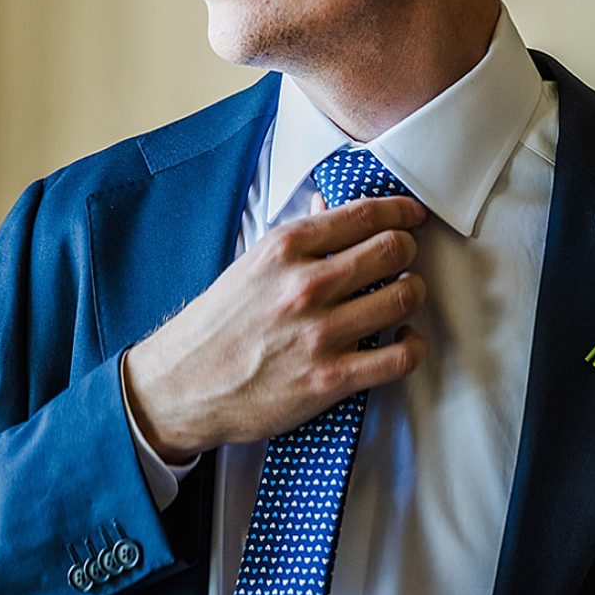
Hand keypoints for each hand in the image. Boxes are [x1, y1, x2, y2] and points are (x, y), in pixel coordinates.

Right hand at [122, 194, 427, 461]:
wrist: (181, 387)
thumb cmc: (215, 328)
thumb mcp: (249, 267)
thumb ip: (297, 240)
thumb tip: (329, 207)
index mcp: (284, 248)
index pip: (364, 215)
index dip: (400, 213)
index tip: (411, 218)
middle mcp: (305, 285)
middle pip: (393, 251)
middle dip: (408, 252)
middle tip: (404, 261)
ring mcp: (319, 333)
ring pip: (403, 297)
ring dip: (412, 294)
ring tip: (402, 299)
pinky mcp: (330, 379)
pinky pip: (400, 357)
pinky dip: (413, 346)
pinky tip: (404, 341)